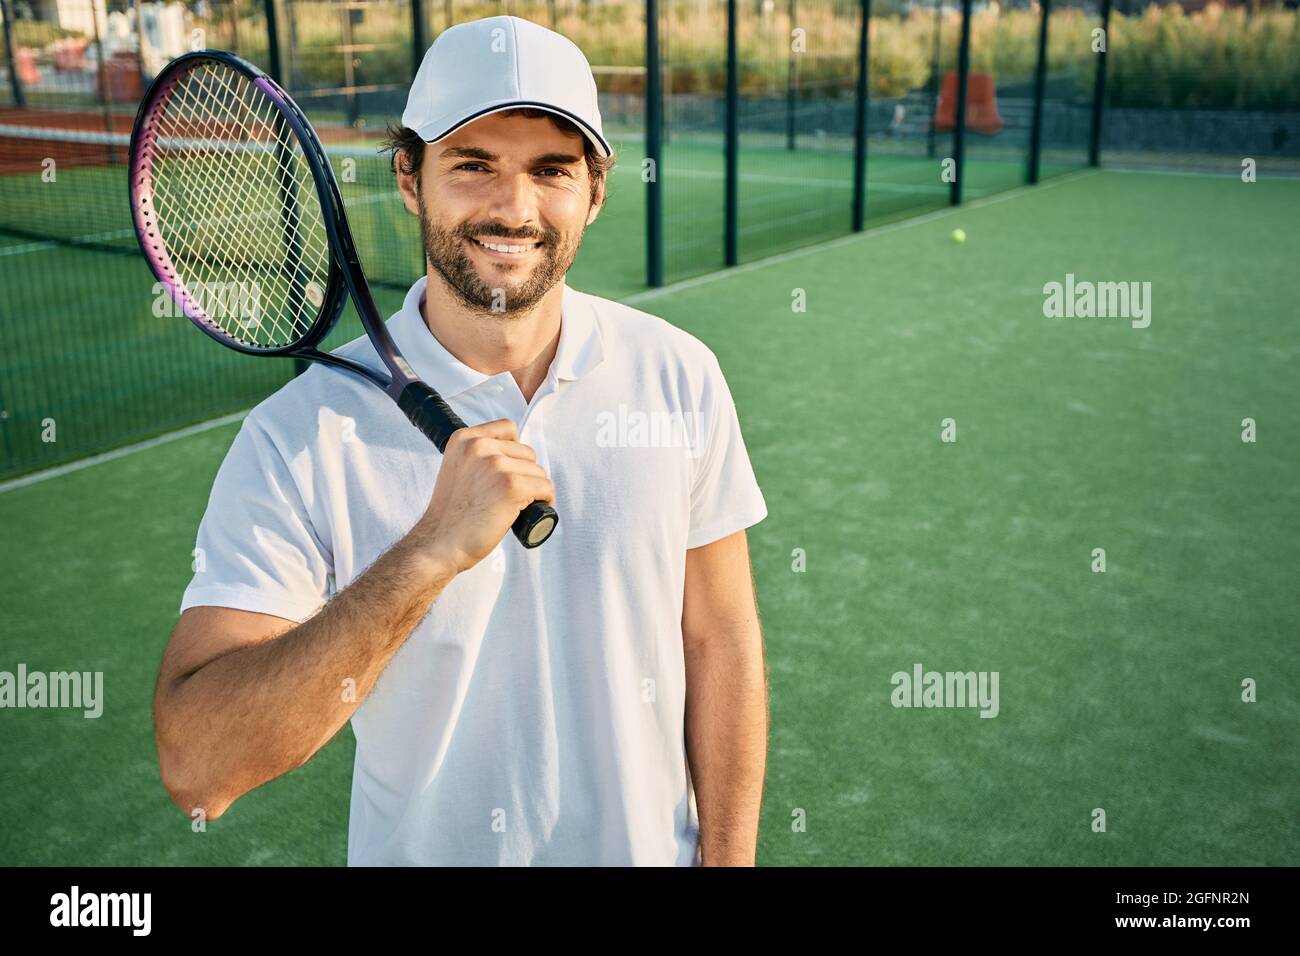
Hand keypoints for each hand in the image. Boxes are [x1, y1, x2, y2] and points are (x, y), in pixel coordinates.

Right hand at [410, 419, 554, 572]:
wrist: (440, 543)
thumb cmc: (451, 514)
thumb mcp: (457, 468)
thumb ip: (478, 456)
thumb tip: (513, 453)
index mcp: (463, 438)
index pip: (507, 428)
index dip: (514, 451)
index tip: (509, 470)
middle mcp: (479, 446)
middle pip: (526, 452)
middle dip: (525, 473)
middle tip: (510, 496)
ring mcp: (496, 465)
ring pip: (538, 472)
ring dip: (534, 489)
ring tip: (517, 506)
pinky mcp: (512, 486)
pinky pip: (545, 488)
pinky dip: (545, 500)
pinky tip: (532, 511)